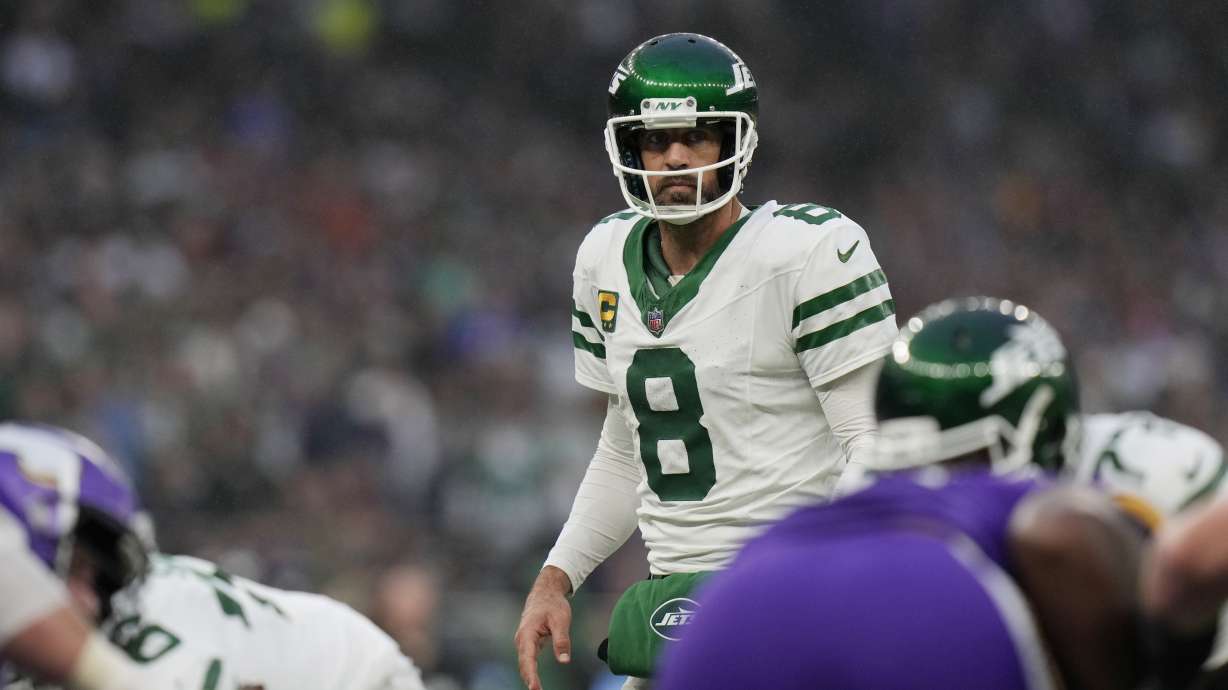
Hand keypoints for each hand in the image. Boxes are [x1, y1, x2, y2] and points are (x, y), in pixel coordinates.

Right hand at [514, 566, 572, 689]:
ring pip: (524, 663)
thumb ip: (562, 641)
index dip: (531, 675)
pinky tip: (534, 681)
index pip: (528, 659)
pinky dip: (530, 671)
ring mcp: (523, 641)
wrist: (545, 592)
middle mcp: (521, 639)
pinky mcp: (528, 642)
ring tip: (536, 689)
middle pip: (524, 664)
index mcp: (527, 634)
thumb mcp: (561, 621)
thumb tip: (564, 661)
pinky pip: (527, 660)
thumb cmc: (553, 605)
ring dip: (528, 677)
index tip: (535, 689)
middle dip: (529, 680)